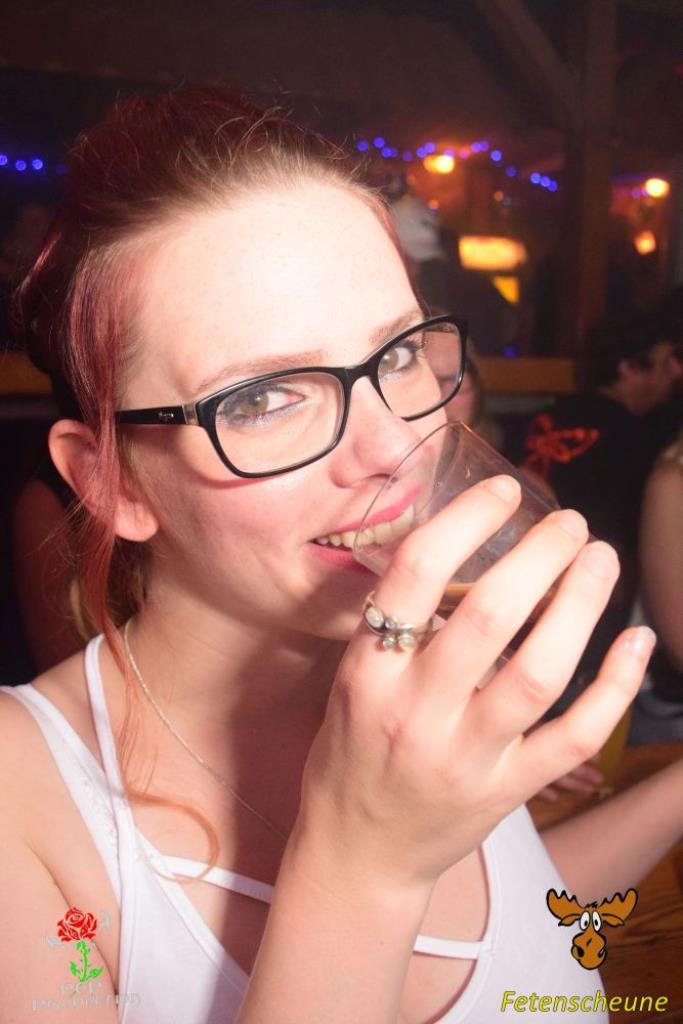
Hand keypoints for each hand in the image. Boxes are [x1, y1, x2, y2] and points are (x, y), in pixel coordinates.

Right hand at [293, 475, 653, 895]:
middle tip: (568, 521)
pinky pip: (573, 736)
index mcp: (367, 675)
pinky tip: (636, 639)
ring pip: (538, 672)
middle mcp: (415, 712)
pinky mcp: (509, 791)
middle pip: (489, 617)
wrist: (358, 854)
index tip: (504, 488)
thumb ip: (395, 629)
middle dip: (539, 555)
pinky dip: (613, 686)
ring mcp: (467, 757)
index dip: (465, 521)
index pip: (413, 577)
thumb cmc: (349, 756)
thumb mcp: (349, 684)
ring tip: (600, 557)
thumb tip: (461, 553)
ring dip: (580, 605)